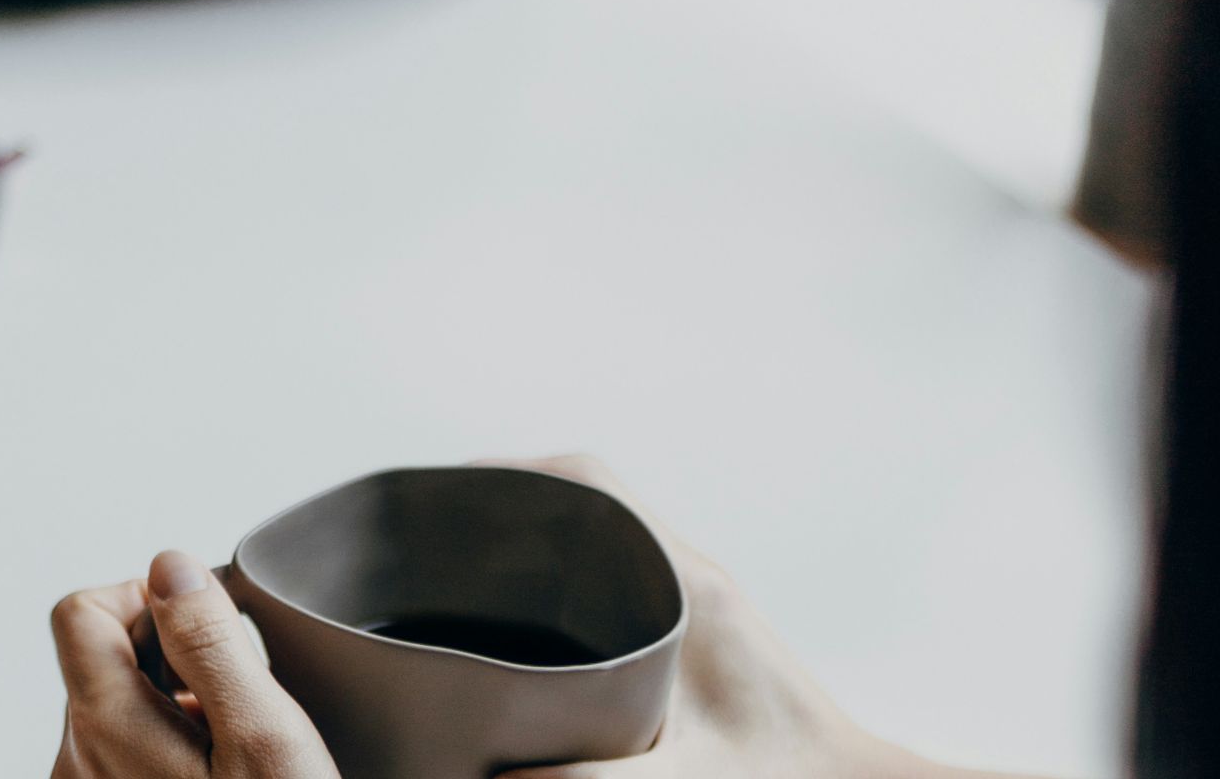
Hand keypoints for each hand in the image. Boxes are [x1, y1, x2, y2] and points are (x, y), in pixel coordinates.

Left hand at [49, 550, 340, 778]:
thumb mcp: (265, 737)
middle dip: (171, 654)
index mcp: (106, 728)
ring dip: (173, 702)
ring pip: (115, 705)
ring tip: (231, 745)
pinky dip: (168, 746)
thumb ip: (212, 642)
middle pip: (100, 656)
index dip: (146, 597)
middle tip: (237, 697)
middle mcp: (76, 763)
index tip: (203, 623)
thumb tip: (171, 567)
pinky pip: (122, 753)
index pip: (80, 612)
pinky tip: (217, 776)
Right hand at [490, 457, 1027, 778]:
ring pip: (601, 538)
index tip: (452, 484)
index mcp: (687, 583)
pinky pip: (617, 579)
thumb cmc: (784, 774)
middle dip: (507, 505)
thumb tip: (500, 774)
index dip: (514, 471)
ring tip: (460, 573)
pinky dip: (564, 585)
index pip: (591, 483)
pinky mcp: (696, 636)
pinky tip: (524, 630)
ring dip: (536, 543)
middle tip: (434, 534)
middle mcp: (690, 576)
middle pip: (585, 501)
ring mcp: (695, 602)